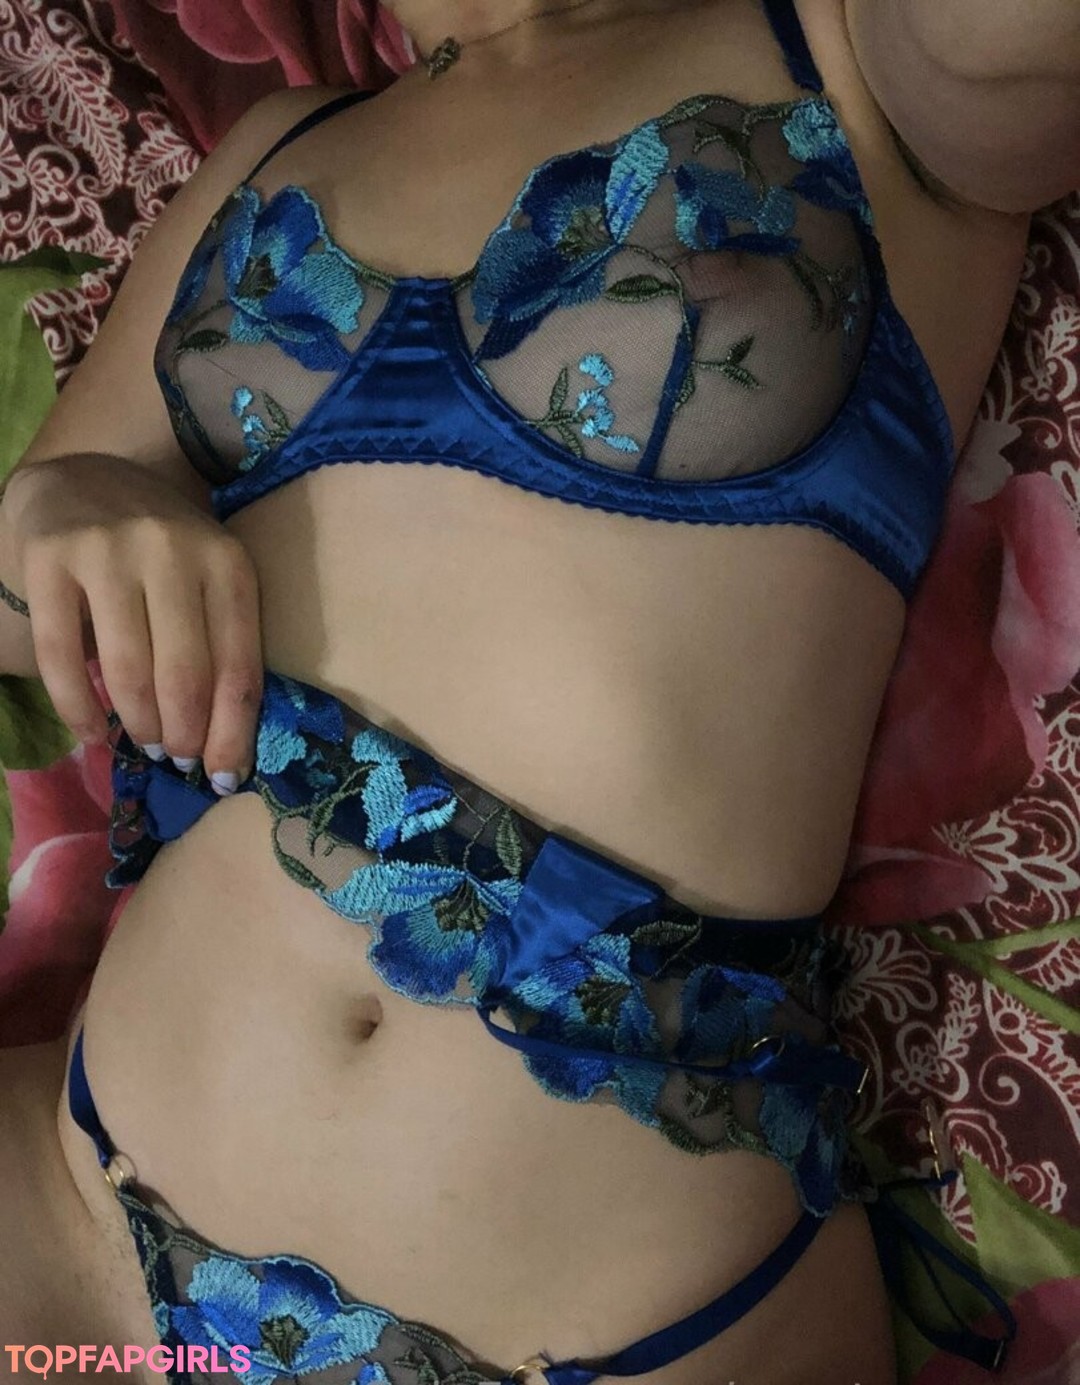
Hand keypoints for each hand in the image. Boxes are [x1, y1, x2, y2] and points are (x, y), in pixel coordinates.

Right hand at [2, 455, 261, 792]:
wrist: (83, 477)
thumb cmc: (162, 545)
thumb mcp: (208, 578)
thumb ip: (221, 642)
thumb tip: (227, 747)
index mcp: (226, 561)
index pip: (239, 665)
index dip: (233, 732)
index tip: (225, 776)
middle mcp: (172, 550)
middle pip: (185, 674)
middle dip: (184, 734)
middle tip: (178, 759)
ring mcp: (107, 550)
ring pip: (128, 669)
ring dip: (138, 724)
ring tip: (144, 744)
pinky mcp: (49, 558)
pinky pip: (62, 654)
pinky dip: (78, 707)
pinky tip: (91, 732)